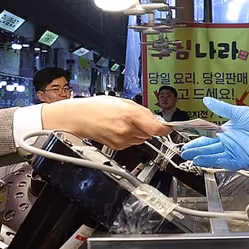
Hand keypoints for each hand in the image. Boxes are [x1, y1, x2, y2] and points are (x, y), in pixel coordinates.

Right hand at [42, 96, 170, 149]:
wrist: (79, 118)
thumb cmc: (98, 107)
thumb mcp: (123, 101)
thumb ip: (142, 111)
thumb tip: (156, 120)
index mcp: (130, 115)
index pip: (157, 128)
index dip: (166, 129)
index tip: (169, 128)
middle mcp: (127, 130)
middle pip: (150, 133)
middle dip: (147, 126)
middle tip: (134, 118)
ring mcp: (123, 141)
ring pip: (141, 138)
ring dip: (137, 131)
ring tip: (122, 122)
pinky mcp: (118, 147)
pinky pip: (131, 142)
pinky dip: (129, 136)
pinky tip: (117, 129)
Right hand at [180, 97, 248, 170]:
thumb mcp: (236, 112)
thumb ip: (220, 108)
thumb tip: (207, 100)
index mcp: (226, 133)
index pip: (207, 140)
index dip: (197, 143)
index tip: (187, 146)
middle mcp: (229, 144)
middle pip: (209, 150)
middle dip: (197, 153)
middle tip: (186, 154)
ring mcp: (236, 152)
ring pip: (217, 157)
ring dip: (206, 159)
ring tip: (195, 159)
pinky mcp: (244, 159)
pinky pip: (231, 163)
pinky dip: (222, 163)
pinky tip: (214, 161)